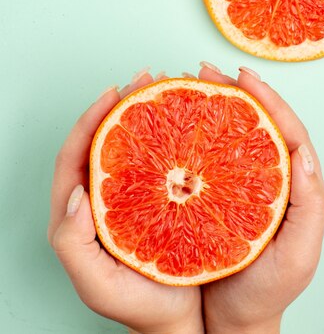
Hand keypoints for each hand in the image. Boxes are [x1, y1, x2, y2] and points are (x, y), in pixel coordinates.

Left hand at [47, 70, 203, 333]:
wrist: (181, 322)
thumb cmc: (139, 307)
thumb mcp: (96, 286)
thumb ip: (72, 244)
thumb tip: (74, 192)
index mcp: (80, 214)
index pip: (75, 155)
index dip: (90, 120)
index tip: (113, 93)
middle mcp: (104, 198)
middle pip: (103, 140)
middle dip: (120, 104)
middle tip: (145, 78)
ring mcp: (132, 196)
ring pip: (132, 144)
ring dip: (145, 113)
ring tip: (165, 88)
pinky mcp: (157, 198)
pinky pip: (158, 160)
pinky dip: (169, 136)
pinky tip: (186, 123)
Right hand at [198, 64, 323, 333]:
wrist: (231, 321)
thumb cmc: (268, 291)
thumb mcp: (299, 256)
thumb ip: (310, 207)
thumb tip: (303, 153)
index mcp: (294, 186)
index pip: (286, 130)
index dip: (268, 99)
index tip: (243, 75)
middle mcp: (268, 178)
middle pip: (256, 123)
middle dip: (235, 92)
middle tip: (206, 71)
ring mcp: (240, 184)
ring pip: (231, 134)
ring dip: (213, 105)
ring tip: (191, 84)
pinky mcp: (215, 193)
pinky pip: (208, 157)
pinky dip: (195, 134)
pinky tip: (177, 122)